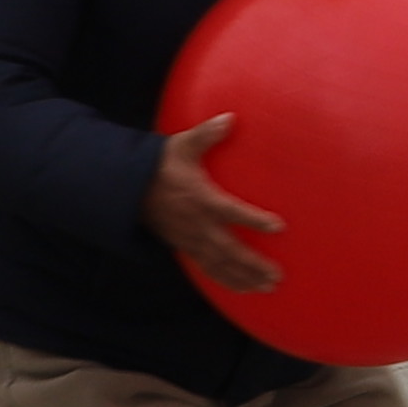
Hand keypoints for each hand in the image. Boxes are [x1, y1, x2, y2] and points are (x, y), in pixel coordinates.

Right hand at [141, 112, 284, 296]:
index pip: (231, 211)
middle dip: (252, 265)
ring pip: (219, 265)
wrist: (128, 187)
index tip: (279, 226)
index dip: (254, 220)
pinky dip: (226, 280)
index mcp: (199, 198)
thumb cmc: (161, 163)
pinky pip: (207, 268)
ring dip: (243, 278)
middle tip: (277, 276)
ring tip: (268, 288)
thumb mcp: (182, 144)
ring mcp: (189, 239)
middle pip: (228, 250)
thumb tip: (230, 118)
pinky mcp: (184, 247)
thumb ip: (207, 134)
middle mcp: (196, 224)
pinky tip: (245, 288)